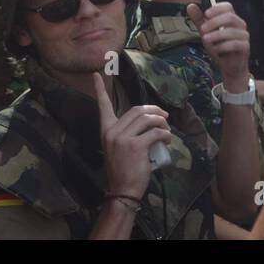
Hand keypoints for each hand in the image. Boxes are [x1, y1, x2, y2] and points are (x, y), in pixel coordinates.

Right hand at [93, 72, 171, 200]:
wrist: (123, 190)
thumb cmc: (125, 169)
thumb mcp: (120, 147)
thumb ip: (128, 132)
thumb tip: (148, 119)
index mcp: (106, 130)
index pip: (102, 106)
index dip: (99, 89)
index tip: (95, 73)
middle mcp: (112, 131)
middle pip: (138, 110)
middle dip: (155, 111)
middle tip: (165, 118)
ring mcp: (123, 138)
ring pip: (148, 119)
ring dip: (162, 123)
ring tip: (167, 131)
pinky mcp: (135, 146)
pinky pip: (156, 132)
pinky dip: (166, 135)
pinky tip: (168, 140)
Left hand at [191, 1, 250, 87]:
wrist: (229, 66)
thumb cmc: (219, 47)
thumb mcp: (206, 32)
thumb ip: (199, 20)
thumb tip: (190, 5)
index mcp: (231, 18)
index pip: (228, 6)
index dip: (217, 8)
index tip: (206, 14)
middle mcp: (240, 24)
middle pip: (230, 17)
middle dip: (214, 22)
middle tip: (202, 29)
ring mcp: (244, 36)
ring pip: (231, 31)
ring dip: (216, 35)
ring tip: (205, 40)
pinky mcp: (245, 47)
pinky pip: (235, 44)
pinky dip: (223, 46)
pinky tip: (216, 50)